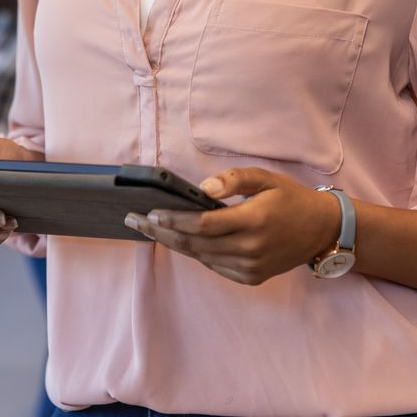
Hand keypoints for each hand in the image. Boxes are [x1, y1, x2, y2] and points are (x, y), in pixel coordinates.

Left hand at [124, 167, 341, 284]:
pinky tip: (177, 239)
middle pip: (194, 243)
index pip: (202, 224)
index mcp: (253, 221)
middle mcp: (250, 249)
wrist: (321, 230)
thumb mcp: (265, 178)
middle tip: (134, 220)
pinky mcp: (251, 278)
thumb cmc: (290, 198)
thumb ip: (233, 180)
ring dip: (172, 242)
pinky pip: (214, 265)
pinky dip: (194, 252)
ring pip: (201, 256)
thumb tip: (201, 188)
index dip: (173, 219)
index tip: (149, 212)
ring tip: (148, 228)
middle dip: (161, 231)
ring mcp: (250, 268)